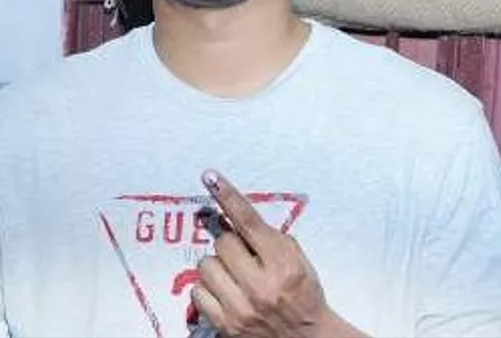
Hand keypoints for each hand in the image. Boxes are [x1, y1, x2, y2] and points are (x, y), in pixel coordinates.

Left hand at [192, 170, 356, 337]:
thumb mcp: (298, 262)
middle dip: (232, 247)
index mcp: (283, 266)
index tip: (211, 177)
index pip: (248, 222)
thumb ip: (271, 239)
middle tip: (245, 258)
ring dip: (218, 268)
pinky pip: (198, 291)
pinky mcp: (225, 324)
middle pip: (222, 243)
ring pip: (206, 265)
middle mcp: (261, 287)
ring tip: (236, 278)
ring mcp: (241, 308)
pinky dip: (208, 290)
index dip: (228, 196)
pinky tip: (226, 294)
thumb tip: (235, 215)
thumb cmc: (302, 296)